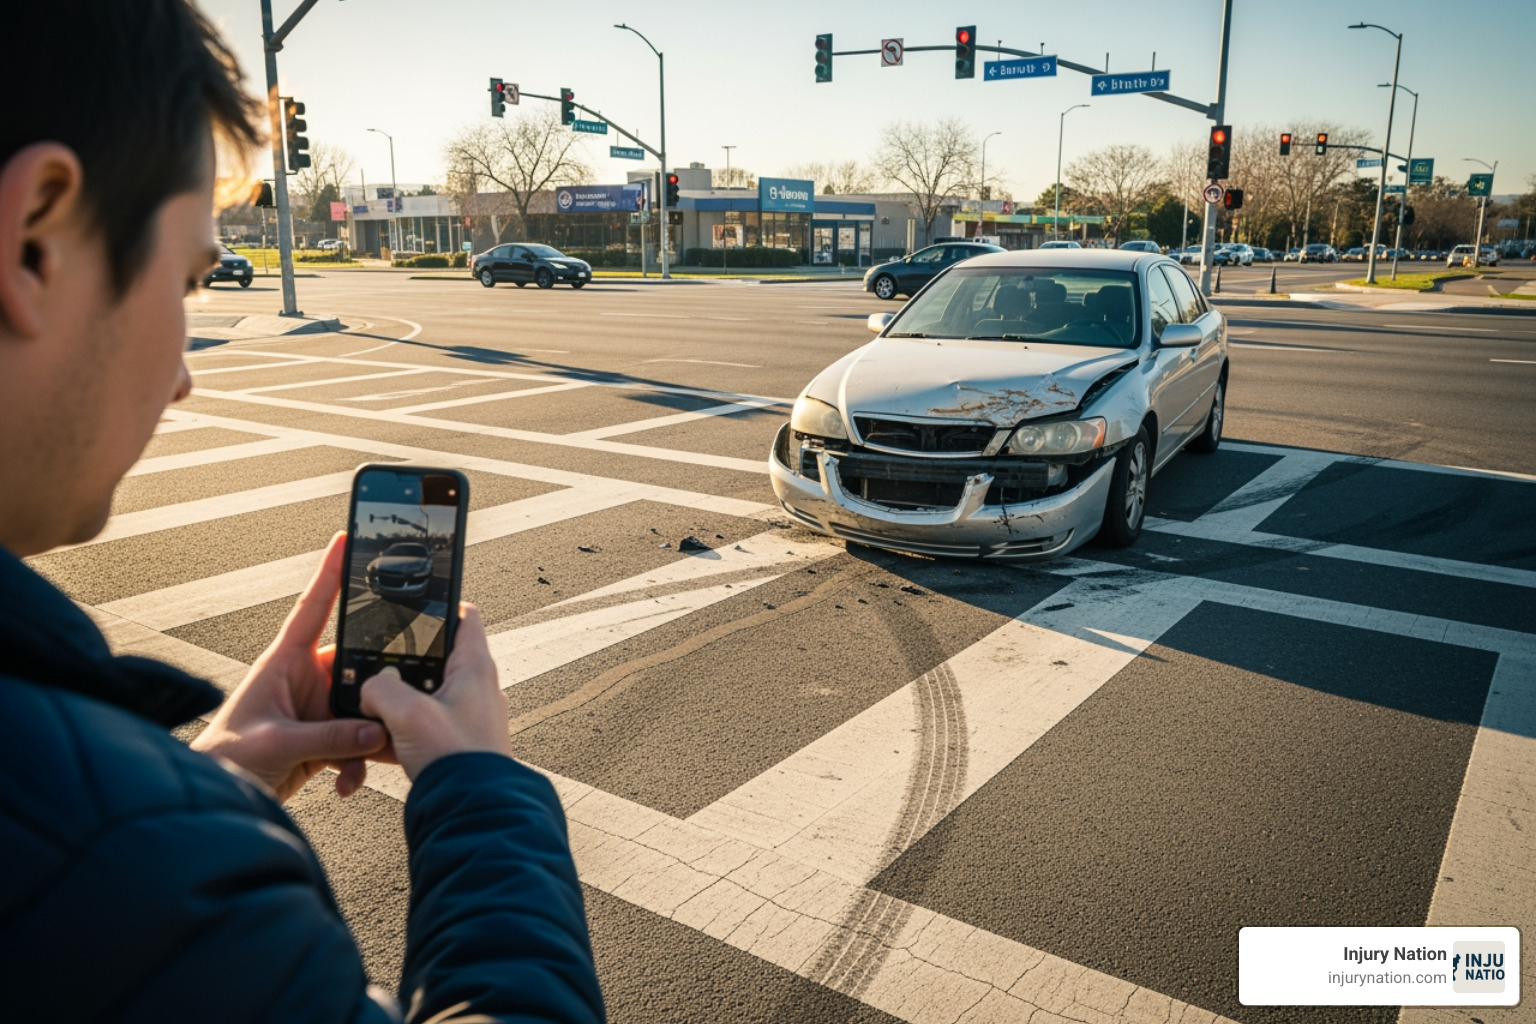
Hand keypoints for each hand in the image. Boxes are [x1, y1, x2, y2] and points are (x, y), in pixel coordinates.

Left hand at [193, 533, 386, 801]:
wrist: (218, 798)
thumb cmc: (227, 759)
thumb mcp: (278, 743)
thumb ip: (331, 738)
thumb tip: (375, 730)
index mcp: (285, 663)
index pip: (313, 608)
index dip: (329, 573)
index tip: (345, 540)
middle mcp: (306, 680)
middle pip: (357, 665)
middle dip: (380, 686)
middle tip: (398, 701)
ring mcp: (317, 709)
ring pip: (364, 708)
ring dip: (371, 735)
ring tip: (369, 757)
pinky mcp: (324, 738)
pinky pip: (357, 741)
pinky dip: (358, 764)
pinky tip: (346, 784)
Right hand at [359, 604, 510, 779]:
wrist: (472, 812)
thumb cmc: (456, 759)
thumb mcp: (407, 714)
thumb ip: (381, 689)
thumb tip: (372, 686)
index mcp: (476, 668)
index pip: (465, 617)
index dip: (441, 605)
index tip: (416, 605)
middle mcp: (477, 689)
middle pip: (436, 659)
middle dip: (404, 664)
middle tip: (378, 667)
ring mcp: (468, 718)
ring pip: (426, 696)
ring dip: (398, 703)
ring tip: (373, 710)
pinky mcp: (457, 744)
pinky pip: (424, 728)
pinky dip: (402, 731)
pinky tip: (380, 742)